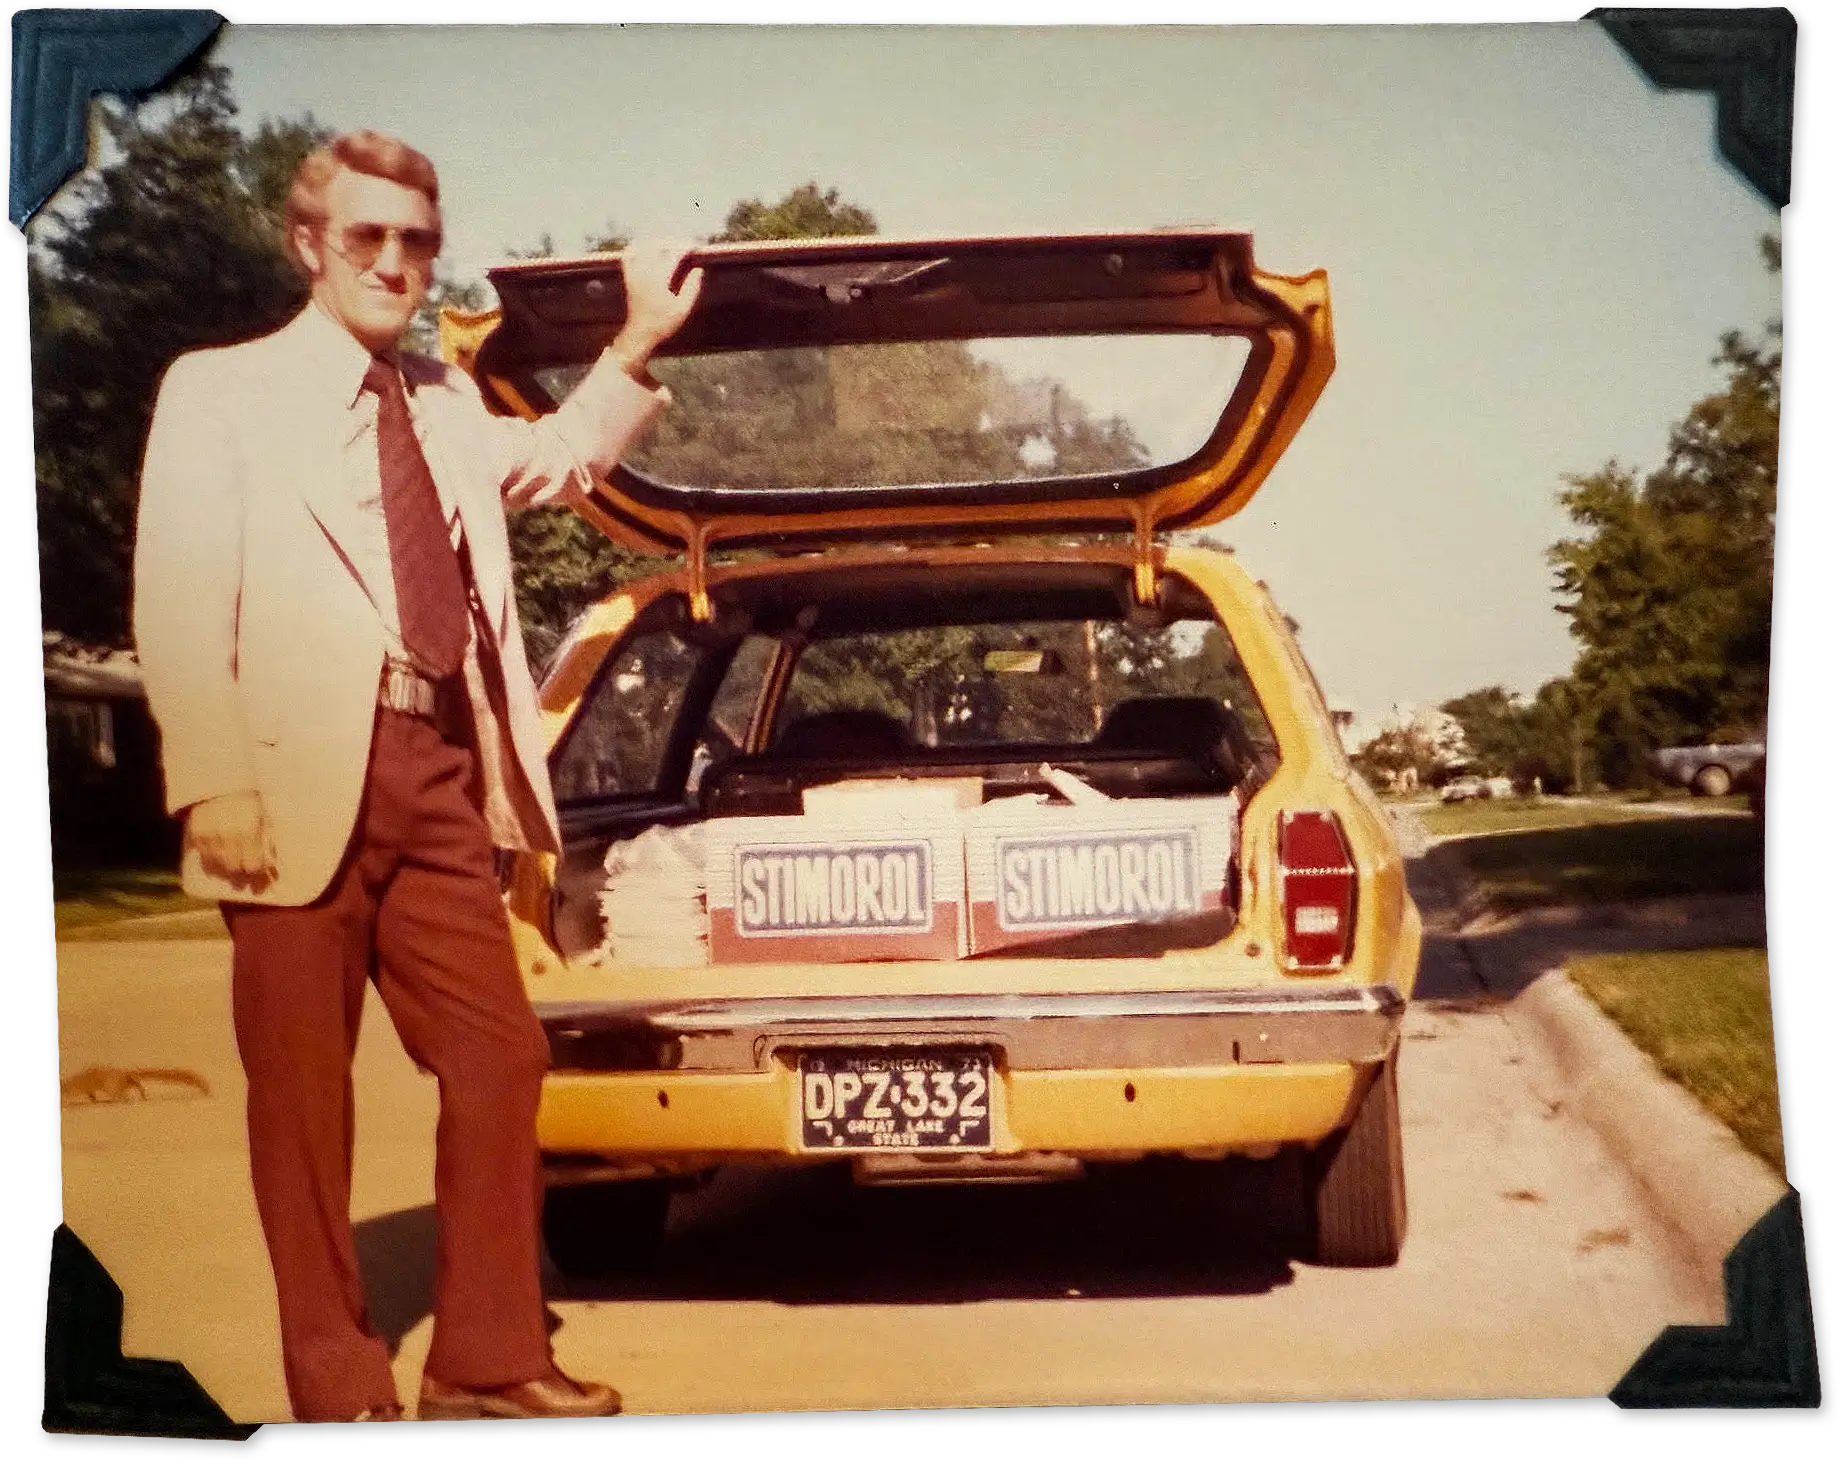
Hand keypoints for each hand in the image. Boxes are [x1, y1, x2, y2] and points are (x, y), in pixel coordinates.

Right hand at [185, 791, 276, 892]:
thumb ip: (267, 839)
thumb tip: (271, 863)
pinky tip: (219, 859)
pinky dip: (212, 862)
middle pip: (234, 869)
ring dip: (227, 870)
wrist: (218, 783)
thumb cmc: (247, 801)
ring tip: (233, 867)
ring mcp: (210, 836)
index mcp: (249, 831)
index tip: (261, 877)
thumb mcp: (263, 816)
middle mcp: (228, 836)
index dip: (258, 874)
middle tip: (246, 876)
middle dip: (242, 875)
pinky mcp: (196, 835)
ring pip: (218, 867)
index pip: (252, 865)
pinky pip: (204, 859)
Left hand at [611, 239, 704, 365]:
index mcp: (658, 279)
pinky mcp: (628, 276)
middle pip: (659, 246)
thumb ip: (692, 288)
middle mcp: (644, 272)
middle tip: (687, 245)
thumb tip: (698, 269)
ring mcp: (634, 273)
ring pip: (644, 247)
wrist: (640, 333)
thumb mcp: (683, 309)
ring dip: (659, 243)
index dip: (686, 247)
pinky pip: (629, 254)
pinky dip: (638, 247)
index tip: (696, 246)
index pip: (673, 254)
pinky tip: (648, 247)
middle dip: (675, 243)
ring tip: (672, 245)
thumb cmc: (663, 324)